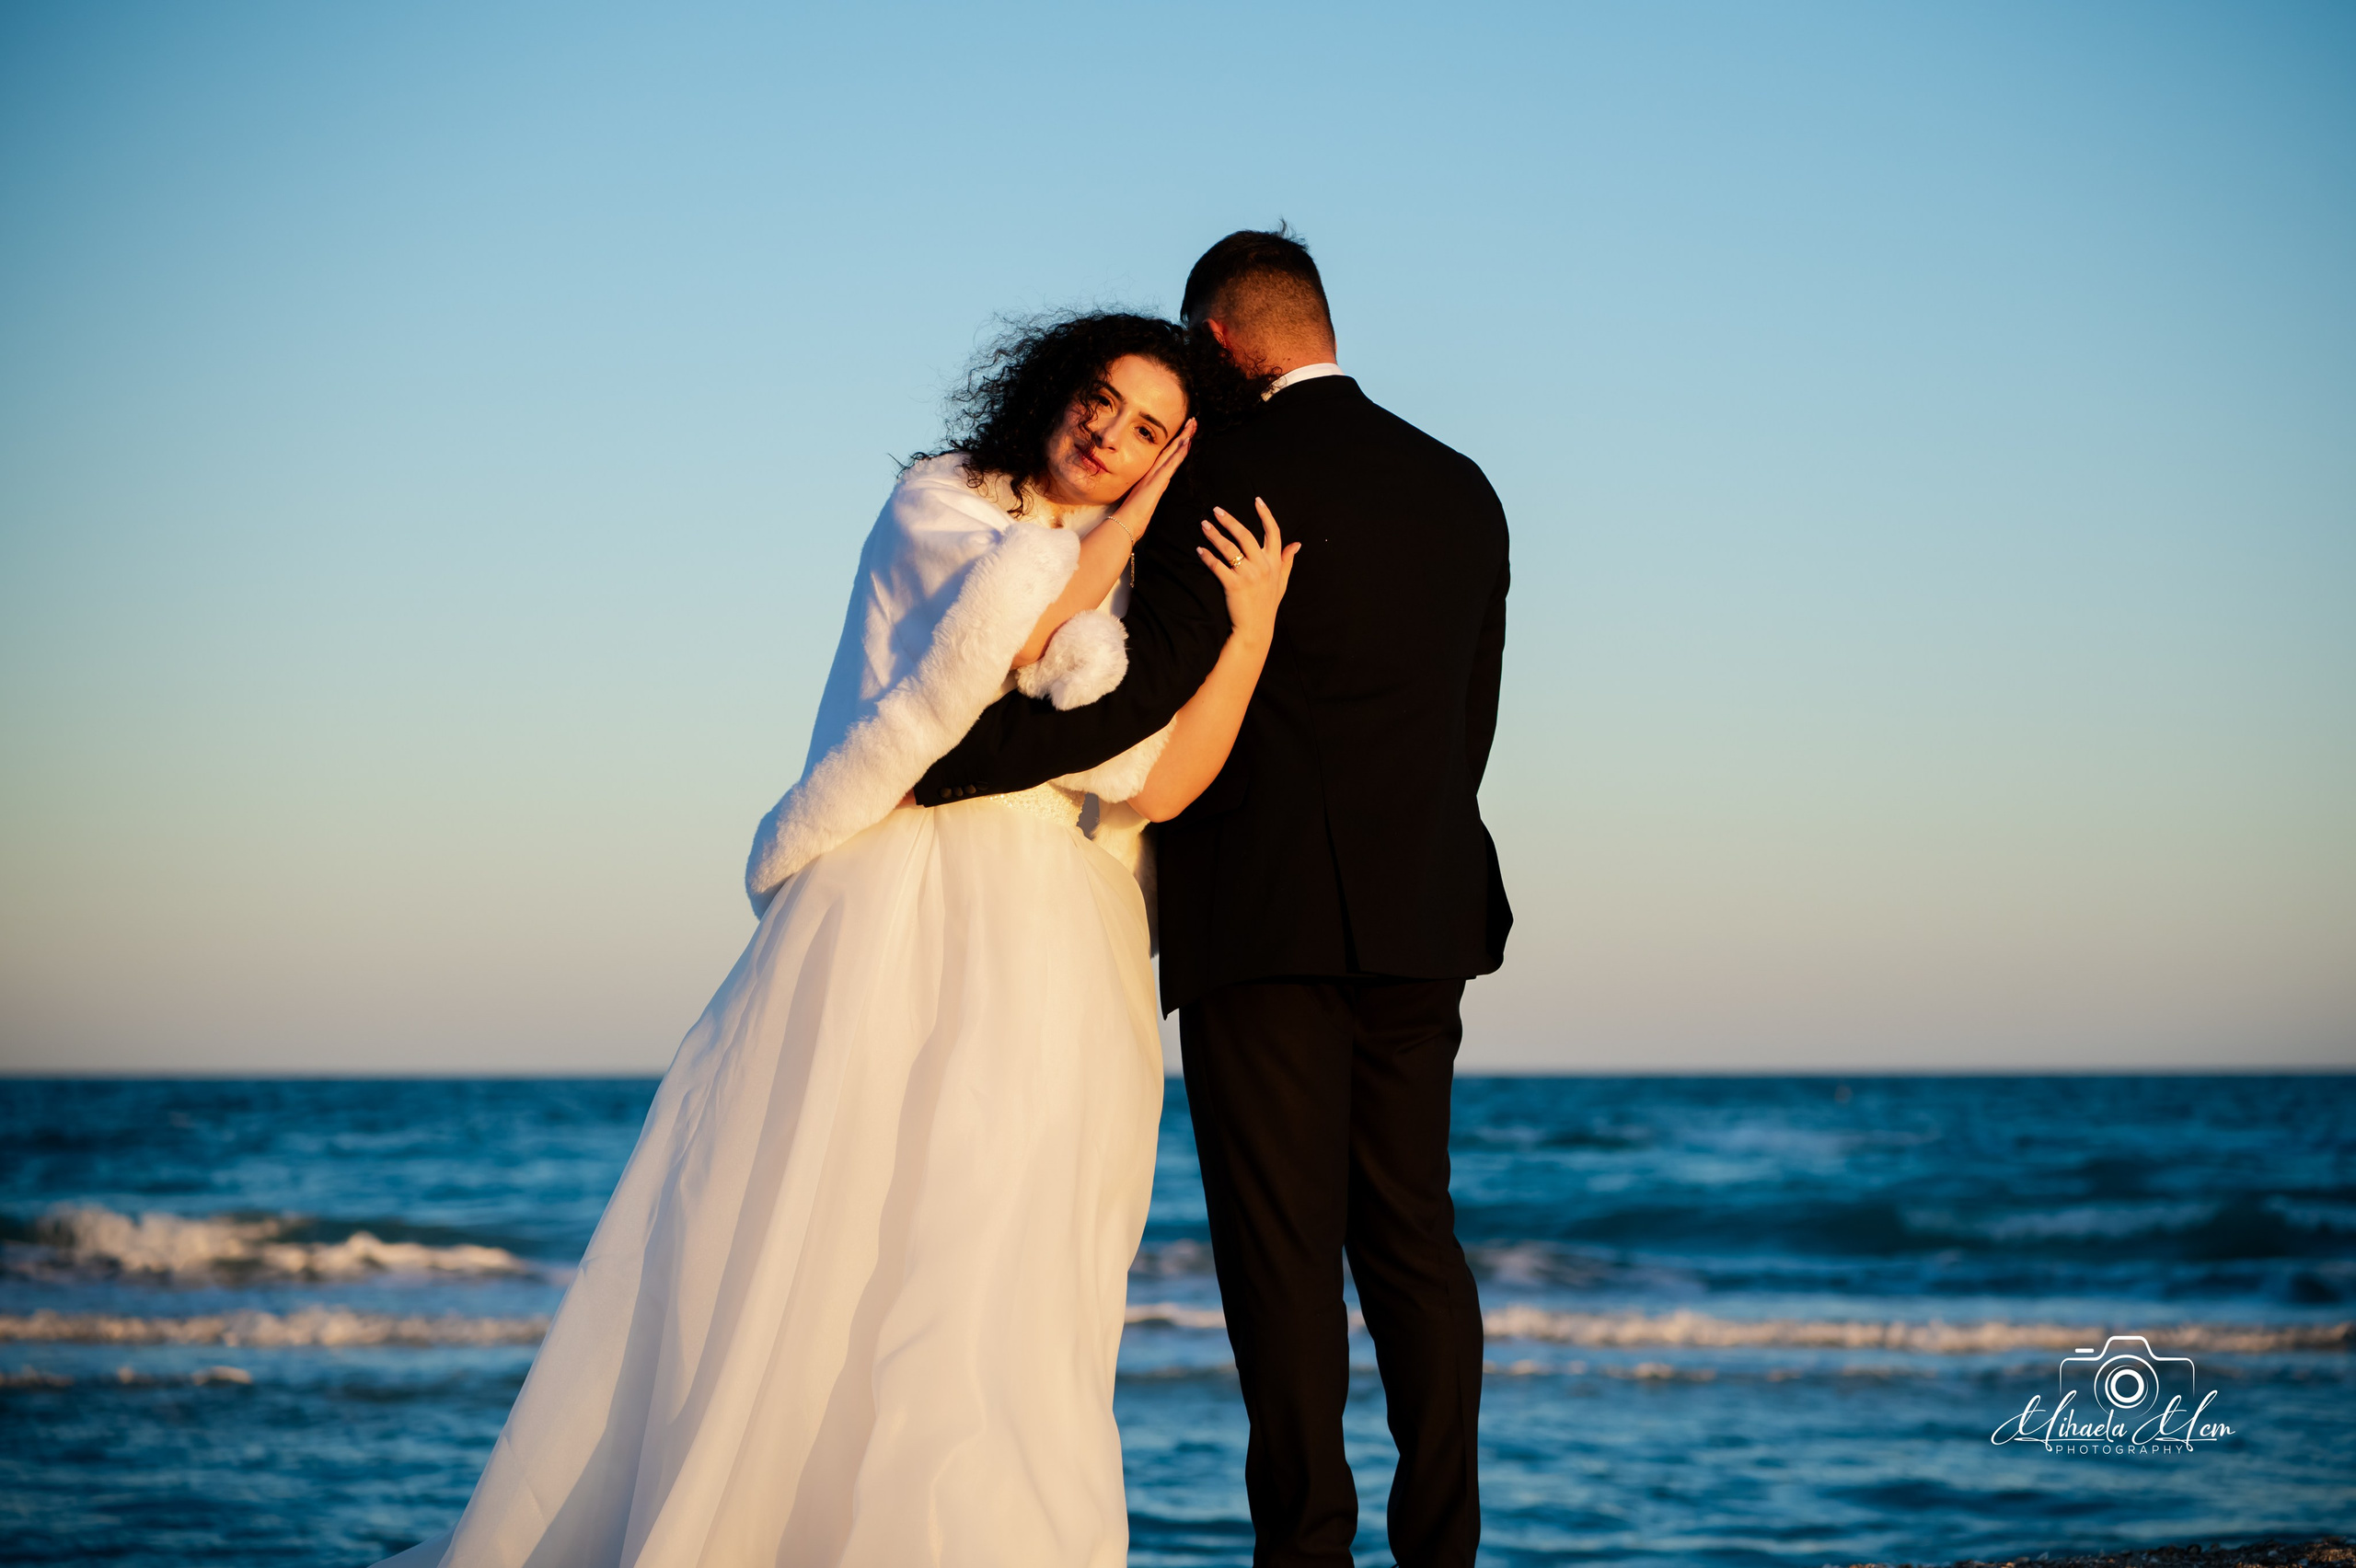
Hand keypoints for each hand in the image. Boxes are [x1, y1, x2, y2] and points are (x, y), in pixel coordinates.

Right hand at [1106, 418, 1194, 540]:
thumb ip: (1147, 496)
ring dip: (1183, 438)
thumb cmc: (1132, 516)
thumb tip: (1149, 497)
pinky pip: (1171, 464)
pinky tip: (1186, 443)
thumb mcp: (1142, 503)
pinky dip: (1179, 453)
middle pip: (1170, 450)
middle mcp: (1152, 472)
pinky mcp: (1157, 481)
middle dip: (1182, 435)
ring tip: (1193, 425)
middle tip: (1192, 421)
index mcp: (1150, 477)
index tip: (1185, 433)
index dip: (1175, 444)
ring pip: (1172, 452)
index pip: (1166, 457)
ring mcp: (1155, 475)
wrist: (1125, 523)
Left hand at [1197, 499, 1299, 646]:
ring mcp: (1249, 575)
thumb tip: (1297, 544)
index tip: (1257, 500)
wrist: (1256, 628)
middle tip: (1216, 510)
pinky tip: (1199, 550)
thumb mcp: (1282, 582)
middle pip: (1246, 535)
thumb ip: (1287, 561)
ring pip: (1229, 548)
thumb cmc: (1268, 604)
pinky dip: (1207, 557)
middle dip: (1229, 520)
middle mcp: (1263, 566)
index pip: (1273, 532)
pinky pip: (1218, 566)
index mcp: (1274, 562)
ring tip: (1204, 525)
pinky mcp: (1234, 585)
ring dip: (1214, 535)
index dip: (1266, 514)